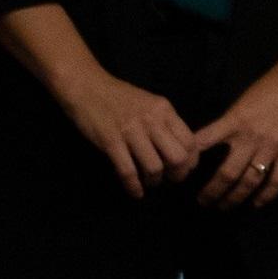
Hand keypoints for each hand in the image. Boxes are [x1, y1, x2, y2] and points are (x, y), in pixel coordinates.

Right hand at [51, 65, 201, 198]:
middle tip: (170, 179)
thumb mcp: (150, 103)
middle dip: (177, 174)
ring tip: (151, 183)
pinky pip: (128, 171)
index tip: (186, 169)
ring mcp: (130, 131)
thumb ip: (165, 122)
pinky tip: (135, 192)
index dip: (191, 160)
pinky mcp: (110, 141)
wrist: (85, 86)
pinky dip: (133, 186)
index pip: (190, 141)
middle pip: (177, 157)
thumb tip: (181, 148)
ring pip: (154, 167)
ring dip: (154, 181)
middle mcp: (151, 120)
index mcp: (164, 110)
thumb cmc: (119, 97)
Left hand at [191, 62, 277, 208]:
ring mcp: (272, 146)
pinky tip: (257, 203)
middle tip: (203, 202)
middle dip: (211, 192)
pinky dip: (266, 195)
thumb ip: (229, 123)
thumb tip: (212, 142)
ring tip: (224, 206)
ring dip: (235, 198)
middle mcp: (250, 137)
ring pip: (250, 181)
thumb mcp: (242, 102)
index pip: (203, 143)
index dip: (188, 161)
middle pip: (227, 173)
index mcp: (234, 121)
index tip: (179, 173)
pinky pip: (277, 179)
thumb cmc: (270, 86)